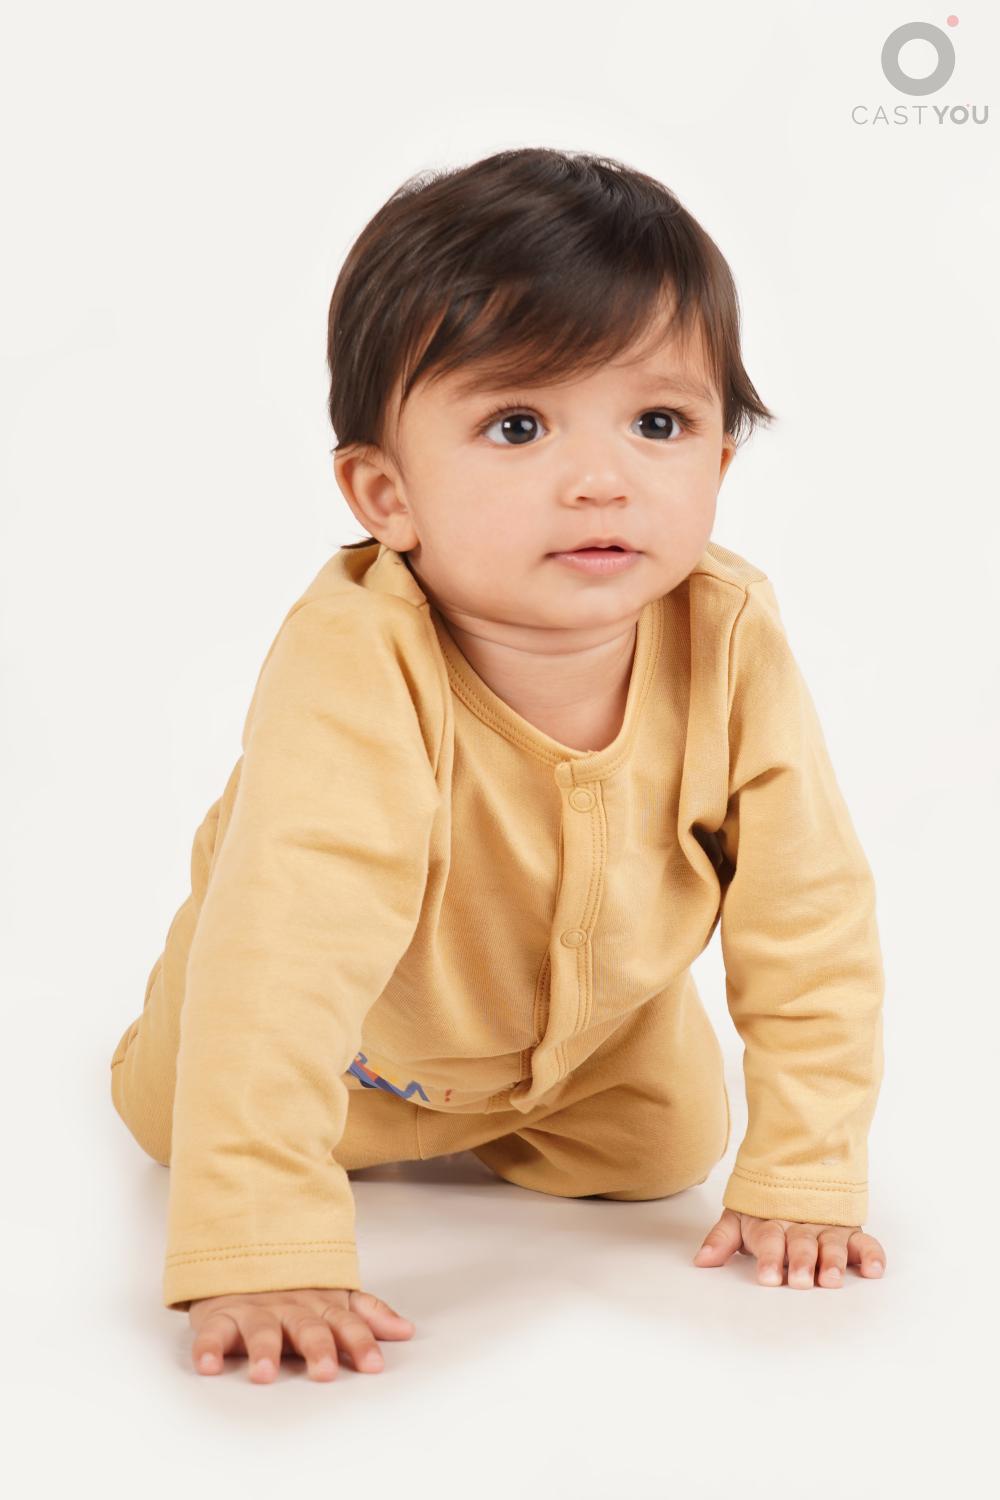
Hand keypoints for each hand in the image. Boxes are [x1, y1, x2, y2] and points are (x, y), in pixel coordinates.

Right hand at [188, 1286, 415, 1380]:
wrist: (244, 1255)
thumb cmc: (294, 1291)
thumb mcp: (334, 1299)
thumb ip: (368, 1315)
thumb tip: (407, 1331)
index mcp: (320, 1306)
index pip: (346, 1323)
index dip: (360, 1342)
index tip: (374, 1366)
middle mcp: (290, 1308)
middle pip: (306, 1328)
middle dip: (317, 1348)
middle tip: (325, 1372)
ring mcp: (254, 1311)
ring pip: (260, 1330)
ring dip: (263, 1350)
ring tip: (265, 1373)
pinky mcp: (220, 1316)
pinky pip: (212, 1332)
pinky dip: (208, 1348)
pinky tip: (209, 1365)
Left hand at [692, 1208, 886, 1287]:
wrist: (795, 1168)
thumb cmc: (764, 1207)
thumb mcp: (739, 1219)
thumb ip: (721, 1240)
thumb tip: (700, 1261)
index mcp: (772, 1223)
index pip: (769, 1240)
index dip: (767, 1257)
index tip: (766, 1277)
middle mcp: (801, 1226)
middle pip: (801, 1243)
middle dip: (800, 1262)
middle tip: (798, 1280)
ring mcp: (827, 1229)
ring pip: (832, 1244)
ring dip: (833, 1261)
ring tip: (831, 1279)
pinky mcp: (850, 1232)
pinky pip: (865, 1243)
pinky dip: (872, 1255)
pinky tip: (874, 1271)